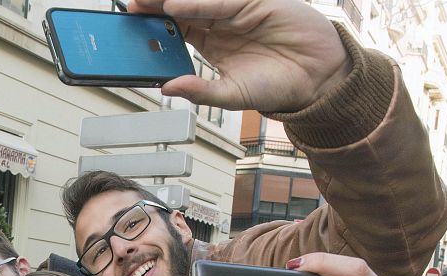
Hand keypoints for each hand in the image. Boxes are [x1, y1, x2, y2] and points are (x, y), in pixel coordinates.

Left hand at [128, 0, 351, 111]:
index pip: (175, 30)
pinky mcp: (255, 3)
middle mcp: (220, 23)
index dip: (154, 27)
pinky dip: (196, 2)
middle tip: (128, 8)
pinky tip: (173, 6)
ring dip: (169, 1)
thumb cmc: (277, 86)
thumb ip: (201, 91)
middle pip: (181, 10)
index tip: (129, 27)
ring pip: (197, 1)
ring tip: (142, 2)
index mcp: (211, 44)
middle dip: (154, 7)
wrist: (318, 78)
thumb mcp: (232, 95)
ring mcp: (236, 11)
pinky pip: (221, 2)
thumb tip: (167, 88)